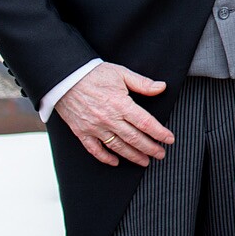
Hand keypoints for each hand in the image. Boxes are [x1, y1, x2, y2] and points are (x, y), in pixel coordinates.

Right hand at [56, 62, 173, 166]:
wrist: (65, 78)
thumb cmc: (94, 74)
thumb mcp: (121, 73)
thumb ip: (142, 83)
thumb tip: (162, 87)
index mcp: (121, 104)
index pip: (145, 123)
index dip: (159, 133)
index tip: (169, 139)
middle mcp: (108, 119)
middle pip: (134, 138)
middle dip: (150, 148)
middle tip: (161, 154)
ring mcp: (94, 127)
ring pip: (117, 147)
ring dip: (133, 156)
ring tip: (145, 161)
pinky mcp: (81, 132)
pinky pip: (95, 149)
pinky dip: (105, 158)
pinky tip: (115, 162)